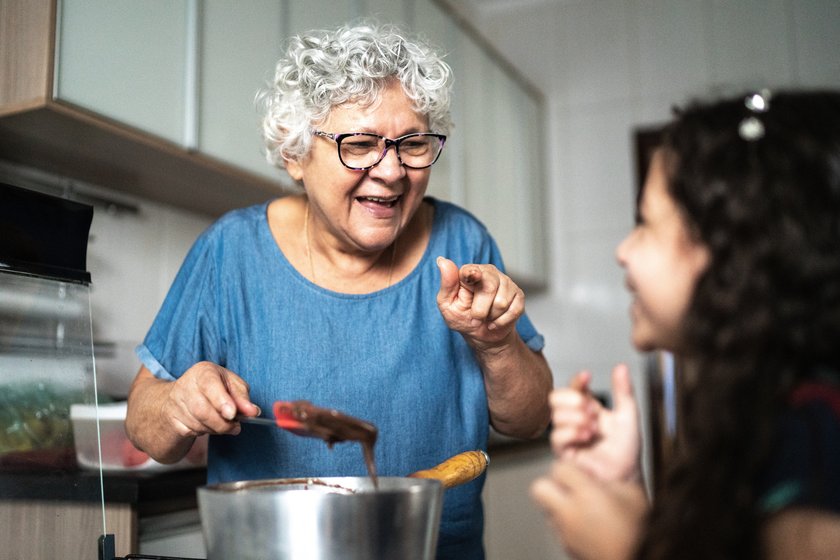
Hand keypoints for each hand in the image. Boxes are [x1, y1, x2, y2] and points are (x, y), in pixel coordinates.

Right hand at [161, 361, 259, 438]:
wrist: (180, 398)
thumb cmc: (213, 388)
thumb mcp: (231, 385)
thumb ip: (243, 397)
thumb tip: (253, 411)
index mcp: (203, 371)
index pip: (210, 385)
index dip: (221, 401)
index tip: (232, 414)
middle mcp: (185, 385)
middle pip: (203, 409)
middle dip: (223, 423)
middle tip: (236, 426)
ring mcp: (175, 403)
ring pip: (198, 424)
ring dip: (216, 429)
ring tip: (223, 424)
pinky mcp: (171, 420)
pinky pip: (191, 432)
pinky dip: (205, 432)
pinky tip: (208, 425)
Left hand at [435, 256, 523, 347]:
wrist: (482, 335)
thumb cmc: (462, 317)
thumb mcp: (447, 304)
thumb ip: (447, 283)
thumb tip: (441, 260)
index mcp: (469, 272)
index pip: (471, 270)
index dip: (472, 274)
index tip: (472, 276)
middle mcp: (489, 272)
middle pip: (489, 287)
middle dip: (480, 311)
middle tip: (474, 318)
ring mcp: (506, 282)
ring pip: (501, 302)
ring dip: (491, 317)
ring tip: (486, 317)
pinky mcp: (518, 295)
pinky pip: (514, 310)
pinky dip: (502, 321)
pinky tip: (496, 320)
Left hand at [530, 462, 647, 559]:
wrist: (635, 559)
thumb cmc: (637, 531)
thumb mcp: (633, 496)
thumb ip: (613, 481)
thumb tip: (602, 478)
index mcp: (585, 493)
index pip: (559, 468)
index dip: (569, 468)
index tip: (579, 472)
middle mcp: (569, 511)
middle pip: (540, 488)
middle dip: (552, 485)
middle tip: (569, 488)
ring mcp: (565, 531)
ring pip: (547, 511)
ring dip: (558, 507)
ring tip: (579, 510)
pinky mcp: (566, 548)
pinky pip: (558, 530)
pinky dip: (566, 526)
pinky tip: (585, 528)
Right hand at [549, 364, 640, 481]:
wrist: (627, 475)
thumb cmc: (626, 450)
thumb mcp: (628, 415)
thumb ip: (623, 392)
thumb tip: (621, 366)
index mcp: (588, 408)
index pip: (574, 388)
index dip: (577, 380)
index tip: (587, 376)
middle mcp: (574, 420)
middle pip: (555, 397)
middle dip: (572, 399)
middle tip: (592, 409)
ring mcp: (568, 436)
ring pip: (555, 415)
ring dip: (576, 417)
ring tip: (594, 428)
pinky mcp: (564, 453)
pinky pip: (557, 437)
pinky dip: (572, 432)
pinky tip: (587, 436)